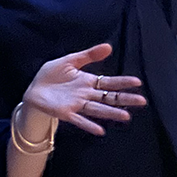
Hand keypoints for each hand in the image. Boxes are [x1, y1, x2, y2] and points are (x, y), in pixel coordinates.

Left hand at [21, 43, 146, 137]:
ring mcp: (77, 105)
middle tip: (141, 101)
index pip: (109, 82)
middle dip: (124, 99)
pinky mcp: (66, 113)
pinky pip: (79, 120)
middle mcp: (86, 94)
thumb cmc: (52, 75)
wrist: (34, 90)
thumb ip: (88, 55)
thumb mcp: (69, 61)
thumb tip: (109, 46)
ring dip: (111, 113)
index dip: (122, 82)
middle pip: (108, 98)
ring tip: (126, 116)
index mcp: (87, 81)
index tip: (137, 82)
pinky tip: (100, 130)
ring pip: (98, 109)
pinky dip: (89, 125)